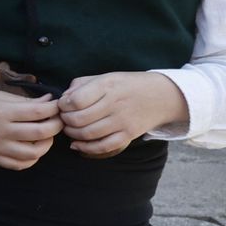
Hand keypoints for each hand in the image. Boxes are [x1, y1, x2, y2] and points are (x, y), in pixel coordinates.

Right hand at [0, 88, 61, 170]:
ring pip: (34, 152)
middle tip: (58, 120)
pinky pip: (21, 164)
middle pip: (41, 132)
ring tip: (45, 135)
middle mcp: (1, 131)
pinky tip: (33, 148)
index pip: (39, 111)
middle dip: (57, 125)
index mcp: (2, 112)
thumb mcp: (0, 95)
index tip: (57, 105)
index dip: (54, 108)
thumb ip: (25, 101)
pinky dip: (32, 158)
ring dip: (47, 144)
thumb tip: (49, 103)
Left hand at [58, 71, 187, 157]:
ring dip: (72, 134)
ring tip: (70, 129)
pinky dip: (86, 148)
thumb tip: (63, 99)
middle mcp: (115, 104)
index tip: (63, 105)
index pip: (76, 100)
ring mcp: (123, 121)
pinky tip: (77, 144)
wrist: (162, 96)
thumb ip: (81, 85)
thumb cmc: (126, 85)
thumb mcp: (105, 77)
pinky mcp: (129, 135)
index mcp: (107, 86)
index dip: (63, 105)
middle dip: (65, 121)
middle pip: (78, 119)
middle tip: (64, 118)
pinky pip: (103, 146)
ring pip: (88, 134)